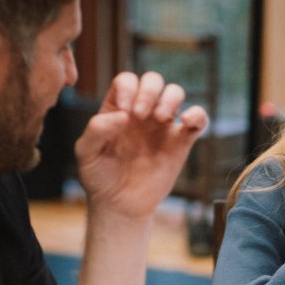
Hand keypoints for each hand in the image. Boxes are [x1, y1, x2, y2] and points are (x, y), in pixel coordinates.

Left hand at [74, 71, 208, 220]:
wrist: (120, 205)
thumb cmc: (100, 177)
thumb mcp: (86, 153)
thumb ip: (96, 129)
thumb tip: (123, 115)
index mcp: (118, 108)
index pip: (127, 80)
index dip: (129, 88)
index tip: (125, 113)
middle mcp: (142, 112)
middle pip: (153, 80)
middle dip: (149, 91)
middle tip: (140, 116)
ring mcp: (163, 126)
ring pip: (176, 92)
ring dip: (170, 99)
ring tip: (161, 119)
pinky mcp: (181, 142)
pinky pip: (198, 119)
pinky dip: (197, 114)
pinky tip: (186, 122)